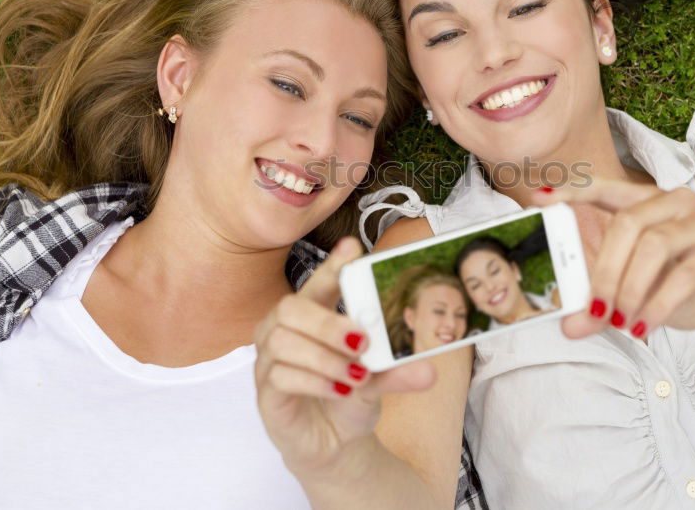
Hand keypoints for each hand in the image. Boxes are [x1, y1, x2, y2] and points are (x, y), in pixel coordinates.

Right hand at [253, 237, 435, 480]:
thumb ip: (397, 369)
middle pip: (290, 307)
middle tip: (362, 341)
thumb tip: (429, 369)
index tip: (352, 248)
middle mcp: (284, 333)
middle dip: (327, 322)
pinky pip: (279, 376)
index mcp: (311, 317)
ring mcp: (270, 363)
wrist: (334, 445)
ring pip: (282, 342)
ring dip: (324, 358)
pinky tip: (338, 391)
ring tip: (356, 377)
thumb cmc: (348, 397)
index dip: (331, 265)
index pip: (317, 283)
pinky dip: (313, 381)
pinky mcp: (266, 395)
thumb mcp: (378, 380)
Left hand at [533, 179, 694, 339]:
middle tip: (595, 309)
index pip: (605, 188)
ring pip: (653, 246)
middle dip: (604, 271)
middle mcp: (676, 203)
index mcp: (649, 203)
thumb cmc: (692, 289)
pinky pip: (683, 275)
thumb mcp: (640, 296)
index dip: (573, 191)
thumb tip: (569, 327)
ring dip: (629, 290)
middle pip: (626, 224)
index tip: (540, 200)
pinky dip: (657, 305)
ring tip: (621, 322)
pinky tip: (644, 326)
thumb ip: (604, 305)